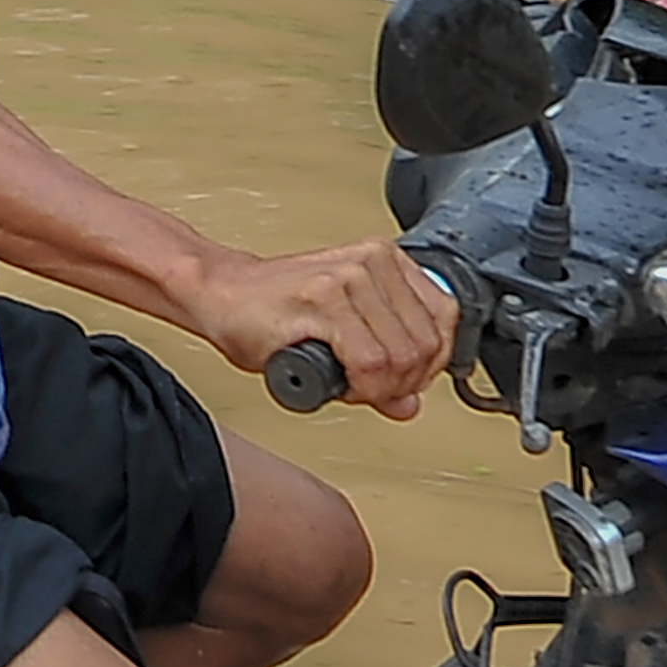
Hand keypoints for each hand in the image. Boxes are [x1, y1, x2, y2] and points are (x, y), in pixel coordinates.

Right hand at [190, 238, 456, 420]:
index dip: (429, 365)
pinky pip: (368, 362)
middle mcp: (373, 262)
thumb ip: (383, 368)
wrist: (222, 295)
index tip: (403, 383)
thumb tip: (410, 404)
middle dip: (402, 384)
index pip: (445, 321)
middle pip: (425, 345)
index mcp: (387, 262)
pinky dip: (359, 387)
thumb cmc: (276, 313)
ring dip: (378, 389)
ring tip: (350, 386)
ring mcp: (348, 277)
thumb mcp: (344, 338)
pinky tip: (339, 384)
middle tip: (370, 391)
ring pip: (399, 358)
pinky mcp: (323, 297)